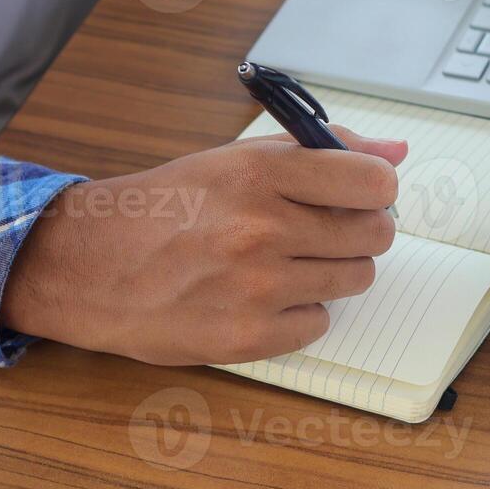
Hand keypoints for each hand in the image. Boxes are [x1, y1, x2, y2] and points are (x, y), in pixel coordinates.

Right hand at [0, 128, 404, 364]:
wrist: (91, 264)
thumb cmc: (170, 206)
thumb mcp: (238, 159)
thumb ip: (323, 150)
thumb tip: (397, 151)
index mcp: (263, 173)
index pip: (374, 181)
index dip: (377, 188)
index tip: (363, 193)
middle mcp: (264, 228)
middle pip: (374, 234)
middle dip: (359, 229)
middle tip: (323, 229)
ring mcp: (257, 287)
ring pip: (355, 279)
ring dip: (332, 270)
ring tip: (288, 260)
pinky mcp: (247, 338)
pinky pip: (319, 323)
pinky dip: (301, 312)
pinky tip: (263, 296)